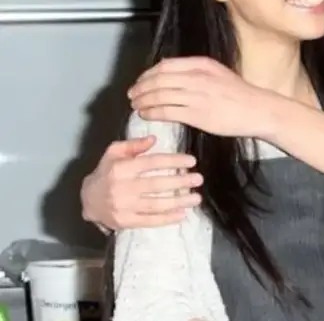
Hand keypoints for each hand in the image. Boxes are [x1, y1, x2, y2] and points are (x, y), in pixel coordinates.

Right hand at [80, 137, 202, 229]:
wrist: (87, 200)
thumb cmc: (105, 172)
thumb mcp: (113, 153)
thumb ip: (133, 145)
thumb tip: (153, 139)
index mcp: (121, 169)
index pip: (151, 163)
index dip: (173, 161)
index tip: (191, 161)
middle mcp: (123, 188)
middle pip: (156, 185)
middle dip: (180, 182)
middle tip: (198, 179)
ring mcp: (124, 207)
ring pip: (156, 204)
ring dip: (178, 202)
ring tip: (196, 198)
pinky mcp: (126, 222)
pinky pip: (150, 221)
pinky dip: (167, 219)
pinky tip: (182, 214)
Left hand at [127, 57, 274, 138]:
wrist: (257, 110)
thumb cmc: (239, 94)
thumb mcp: (218, 73)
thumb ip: (196, 71)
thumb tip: (170, 73)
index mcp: (202, 65)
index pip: (165, 66)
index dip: (148, 74)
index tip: (140, 81)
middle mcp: (197, 77)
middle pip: (158, 80)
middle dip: (141, 88)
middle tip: (132, 95)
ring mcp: (196, 96)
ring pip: (159, 95)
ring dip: (143, 101)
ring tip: (136, 106)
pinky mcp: (197, 114)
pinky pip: (166, 111)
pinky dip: (152, 112)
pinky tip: (146, 114)